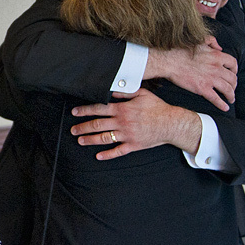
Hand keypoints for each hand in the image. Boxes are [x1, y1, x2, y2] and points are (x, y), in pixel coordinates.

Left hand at [71, 88, 202, 159]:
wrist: (171, 123)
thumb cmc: (157, 107)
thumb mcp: (141, 94)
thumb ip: (124, 92)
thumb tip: (110, 89)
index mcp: (122, 109)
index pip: (99, 109)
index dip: (85, 110)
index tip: (75, 112)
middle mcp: (122, 123)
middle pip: (98, 125)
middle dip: (83, 127)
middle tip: (73, 130)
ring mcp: (127, 135)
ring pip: (104, 139)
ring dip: (90, 140)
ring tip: (80, 141)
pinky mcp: (133, 145)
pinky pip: (118, 151)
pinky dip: (107, 154)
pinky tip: (98, 156)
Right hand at [145, 36, 236, 111]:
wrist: (169, 61)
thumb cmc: (181, 51)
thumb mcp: (199, 41)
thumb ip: (212, 41)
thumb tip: (219, 47)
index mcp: (216, 56)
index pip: (233, 64)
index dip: (234, 69)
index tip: (233, 73)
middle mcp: (217, 68)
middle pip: (232, 78)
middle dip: (234, 84)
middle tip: (232, 88)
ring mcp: (211, 79)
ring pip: (227, 89)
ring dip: (231, 95)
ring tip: (230, 99)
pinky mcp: (203, 88)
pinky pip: (216, 98)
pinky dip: (222, 104)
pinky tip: (225, 108)